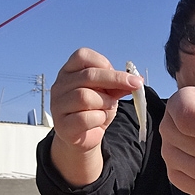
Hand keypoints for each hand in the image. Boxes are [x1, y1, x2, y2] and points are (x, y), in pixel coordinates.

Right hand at [49, 48, 143, 185]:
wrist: (84, 137)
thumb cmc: (95, 111)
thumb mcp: (108, 94)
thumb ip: (118, 86)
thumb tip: (137, 80)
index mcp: (69, 72)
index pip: (82, 56)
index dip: (105, 63)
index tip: (121, 74)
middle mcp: (59, 86)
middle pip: (87, 76)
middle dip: (115, 79)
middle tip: (135, 85)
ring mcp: (58, 105)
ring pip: (85, 96)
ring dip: (105, 102)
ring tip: (108, 107)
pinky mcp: (62, 126)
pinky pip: (84, 118)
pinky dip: (99, 118)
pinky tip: (100, 120)